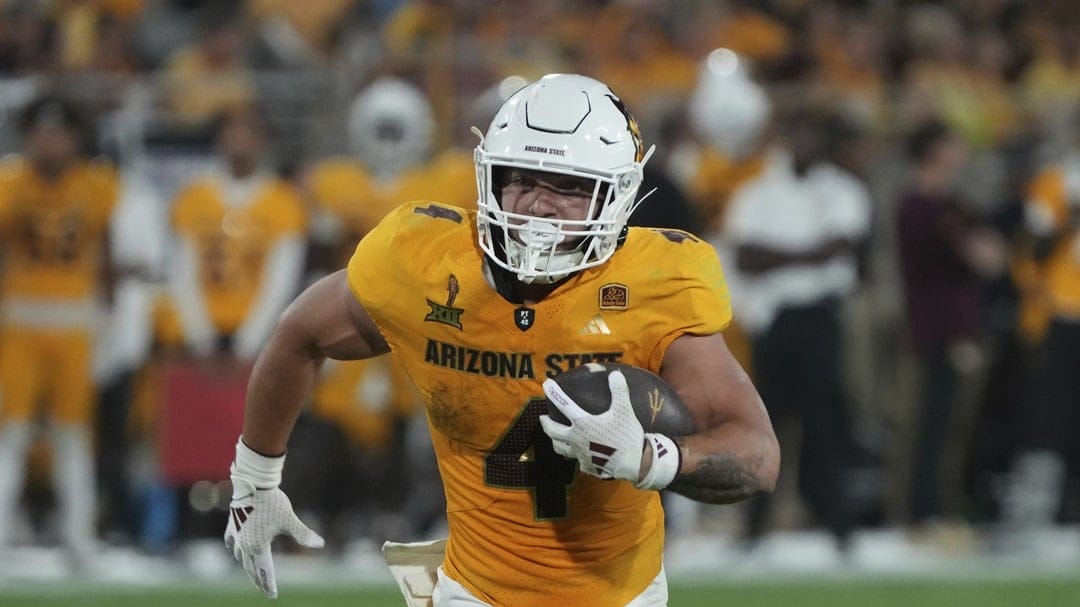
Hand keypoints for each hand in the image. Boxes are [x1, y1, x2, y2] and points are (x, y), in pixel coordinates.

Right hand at [224, 441, 324, 598]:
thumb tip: (320, 544)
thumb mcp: (290, 519)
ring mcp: (236, 536)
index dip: (269, 585)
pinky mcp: (232, 526)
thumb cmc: (272, 502)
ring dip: (248, 567)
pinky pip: (232, 544)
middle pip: (251, 569)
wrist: (253, 483)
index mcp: (258, 547)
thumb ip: (304, 534)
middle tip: (266, 590)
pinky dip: (236, 551)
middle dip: (259, 580)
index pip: (264, 572)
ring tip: (255, 572)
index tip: (273, 595)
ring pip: (241, 558)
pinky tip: (238, 552)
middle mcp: (244, 545)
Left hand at [539, 369, 645, 482]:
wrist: (633, 464)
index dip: (554, 393)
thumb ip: (619, 391)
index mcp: (583, 423)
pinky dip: (577, 455)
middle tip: (542, 418)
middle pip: (553, 431)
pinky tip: (581, 454)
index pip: (563, 405)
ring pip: (561, 448)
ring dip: (556, 441)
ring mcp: (580, 455)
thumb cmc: (626, 435)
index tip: (546, 385)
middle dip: (545, 423)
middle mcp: (576, 439)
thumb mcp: (624, 410)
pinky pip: (578, 460)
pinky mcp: (588, 466)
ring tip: (555, 439)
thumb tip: (615, 374)